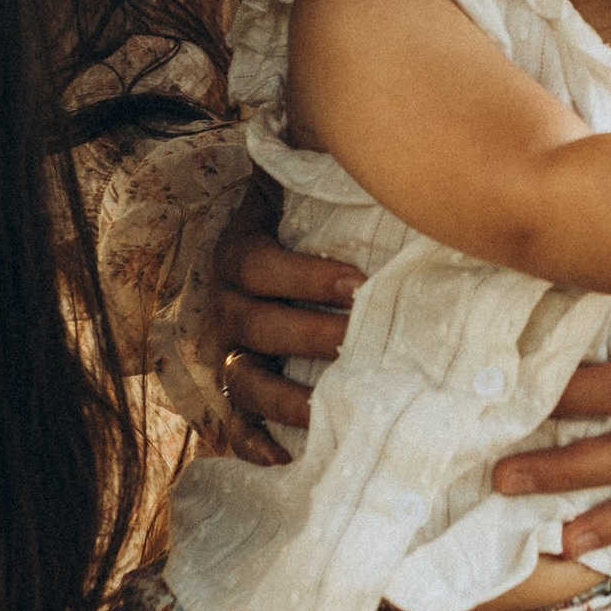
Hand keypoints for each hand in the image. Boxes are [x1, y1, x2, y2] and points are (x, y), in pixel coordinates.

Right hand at [200, 176, 358, 440]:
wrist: (250, 243)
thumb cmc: (298, 222)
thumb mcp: (298, 192)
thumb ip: (325, 180)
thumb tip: (387, 151)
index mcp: (237, 251)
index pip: (258, 263)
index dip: (305, 275)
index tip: (359, 283)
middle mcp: (223, 302)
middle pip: (256, 324)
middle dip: (309, 335)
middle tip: (358, 343)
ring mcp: (224, 349)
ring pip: (244, 377)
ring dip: (285, 397)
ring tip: (328, 411)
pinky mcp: (229, 387)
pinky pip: (231, 421)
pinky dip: (251, 443)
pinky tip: (283, 459)